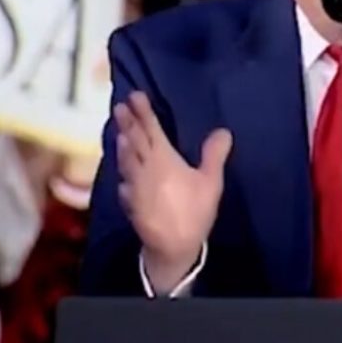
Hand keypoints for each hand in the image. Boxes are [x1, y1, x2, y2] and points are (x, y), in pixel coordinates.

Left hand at [115, 92, 232, 288]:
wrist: (172, 246)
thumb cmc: (194, 211)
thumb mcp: (211, 182)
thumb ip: (214, 155)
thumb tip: (223, 131)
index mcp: (163, 159)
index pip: (151, 130)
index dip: (143, 112)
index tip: (134, 96)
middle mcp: (144, 168)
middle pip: (134, 141)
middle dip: (127, 123)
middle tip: (119, 107)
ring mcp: (134, 186)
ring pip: (126, 160)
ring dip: (122, 144)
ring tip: (118, 133)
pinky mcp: (130, 203)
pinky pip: (124, 184)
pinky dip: (123, 175)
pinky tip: (122, 177)